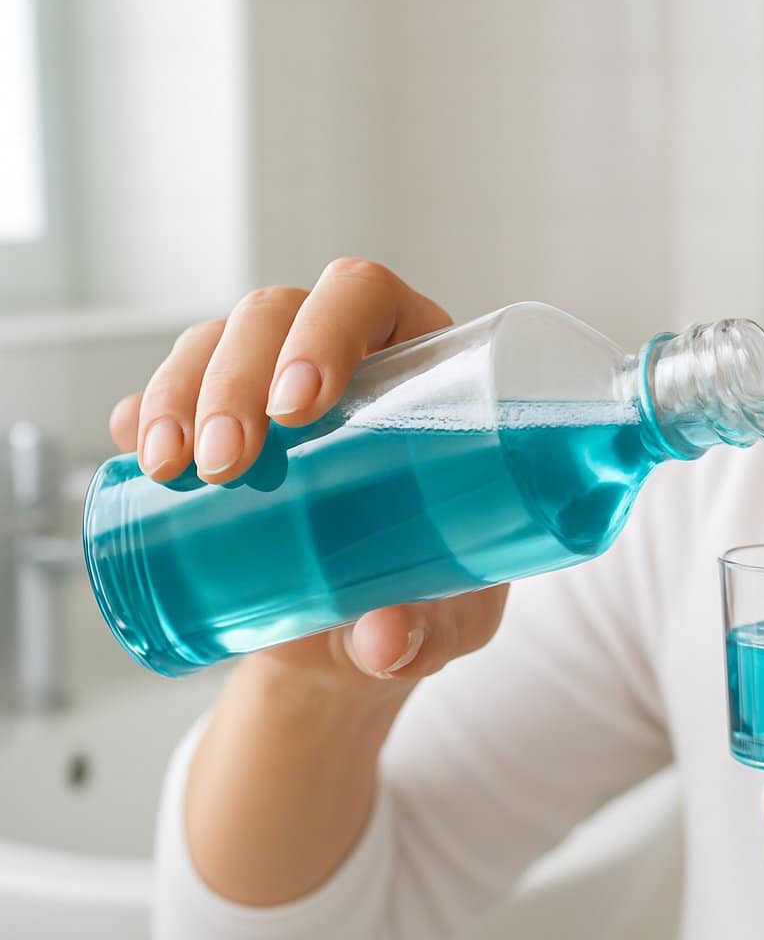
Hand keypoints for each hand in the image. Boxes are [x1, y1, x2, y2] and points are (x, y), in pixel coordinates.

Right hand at [107, 258, 506, 687]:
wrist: (357, 638)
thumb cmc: (431, 599)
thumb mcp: (449, 620)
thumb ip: (430, 632)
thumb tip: (384, 643)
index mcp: (421, 365)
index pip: (367, 296)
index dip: (327, 325)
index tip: (300, 405)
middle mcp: (341, 353)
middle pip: (274, 312)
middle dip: (236, 376)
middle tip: (229, 464)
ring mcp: (270, 381)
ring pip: (211, 343)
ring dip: (179, 394)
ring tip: (175, 471)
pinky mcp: (217, 423)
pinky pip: (165, 391)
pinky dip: (142, 414)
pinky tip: (138, 455)